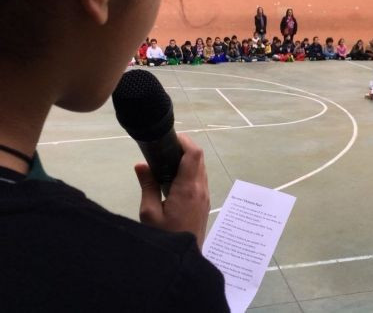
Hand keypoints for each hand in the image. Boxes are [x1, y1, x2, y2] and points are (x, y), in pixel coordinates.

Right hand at [135, 134, 209, 248]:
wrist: (184, 260)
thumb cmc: (165, 236)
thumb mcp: (149, 212)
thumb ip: (147, 185)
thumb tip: (141, 164)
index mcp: (188, 188)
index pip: (194, 154)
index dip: (184, 141)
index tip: (169, 138)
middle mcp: (201, 189)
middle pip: (199, 159)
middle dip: (184, 149)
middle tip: (163, 149)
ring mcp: (205, 196)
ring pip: (201, 169)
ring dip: (187, 161)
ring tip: (166, 162)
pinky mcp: (204, 203)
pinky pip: (200, 180)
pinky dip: (189, 172)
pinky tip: (173, 179)